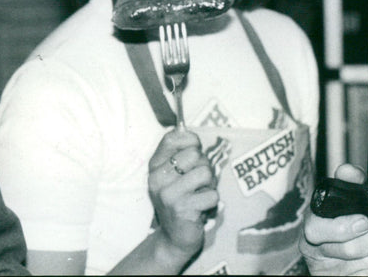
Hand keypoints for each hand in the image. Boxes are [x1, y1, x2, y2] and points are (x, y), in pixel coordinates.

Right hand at [147, 129, 218, 261]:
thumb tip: (186, 129)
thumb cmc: (180, 199)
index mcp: (155, 166)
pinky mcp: (182, 209)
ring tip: (198, 195)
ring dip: (209, 185)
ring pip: (206, 173)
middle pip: (196, 154)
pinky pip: (212, 194)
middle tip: (196, 183)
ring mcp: (168, 194)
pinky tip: (199, 209)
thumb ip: (180, 152)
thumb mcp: (174, 174)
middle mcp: (157, 178)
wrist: (173, 238)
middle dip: (204, 167)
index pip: (173, 137)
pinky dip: (211, 202)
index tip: (194, 151)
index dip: (191, 140)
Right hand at [300, 164, 367, 275]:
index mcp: (313, 227)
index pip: (317, 229)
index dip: (342, 227)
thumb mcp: (341, 200)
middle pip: (350, 250)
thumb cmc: (341, 224)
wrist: (335, 259)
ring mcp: (331, 273)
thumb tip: (349, 170)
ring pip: (366, 265)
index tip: (364, 221)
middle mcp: (317, 253)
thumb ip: (348, 182)